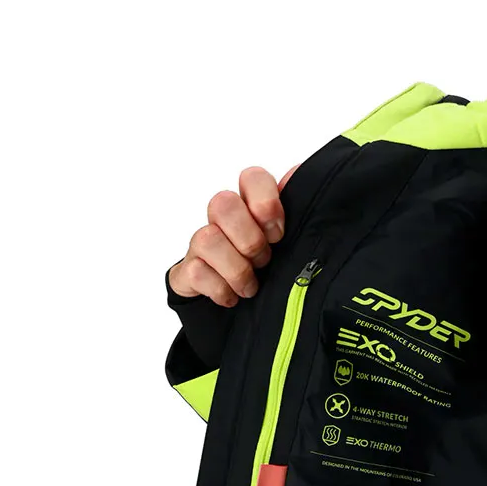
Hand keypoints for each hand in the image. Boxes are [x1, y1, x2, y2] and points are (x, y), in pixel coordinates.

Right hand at [168, 163, 299, 305]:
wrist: (243, 311)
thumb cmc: (271, 271)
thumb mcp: (293, 245)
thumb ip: (299, 212)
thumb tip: (297, 174)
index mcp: (252, 207)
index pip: (252, 177)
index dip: (266, 202)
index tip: (278, 234)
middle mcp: (223, 220)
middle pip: (223, 203)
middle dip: (250, 239)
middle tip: (264, 261)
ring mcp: (201, 245)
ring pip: (207, 238)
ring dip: (237, 269)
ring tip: (251, 286)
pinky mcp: (186, 272)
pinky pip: (195, 273)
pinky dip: (221, 290)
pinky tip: (233, 297)